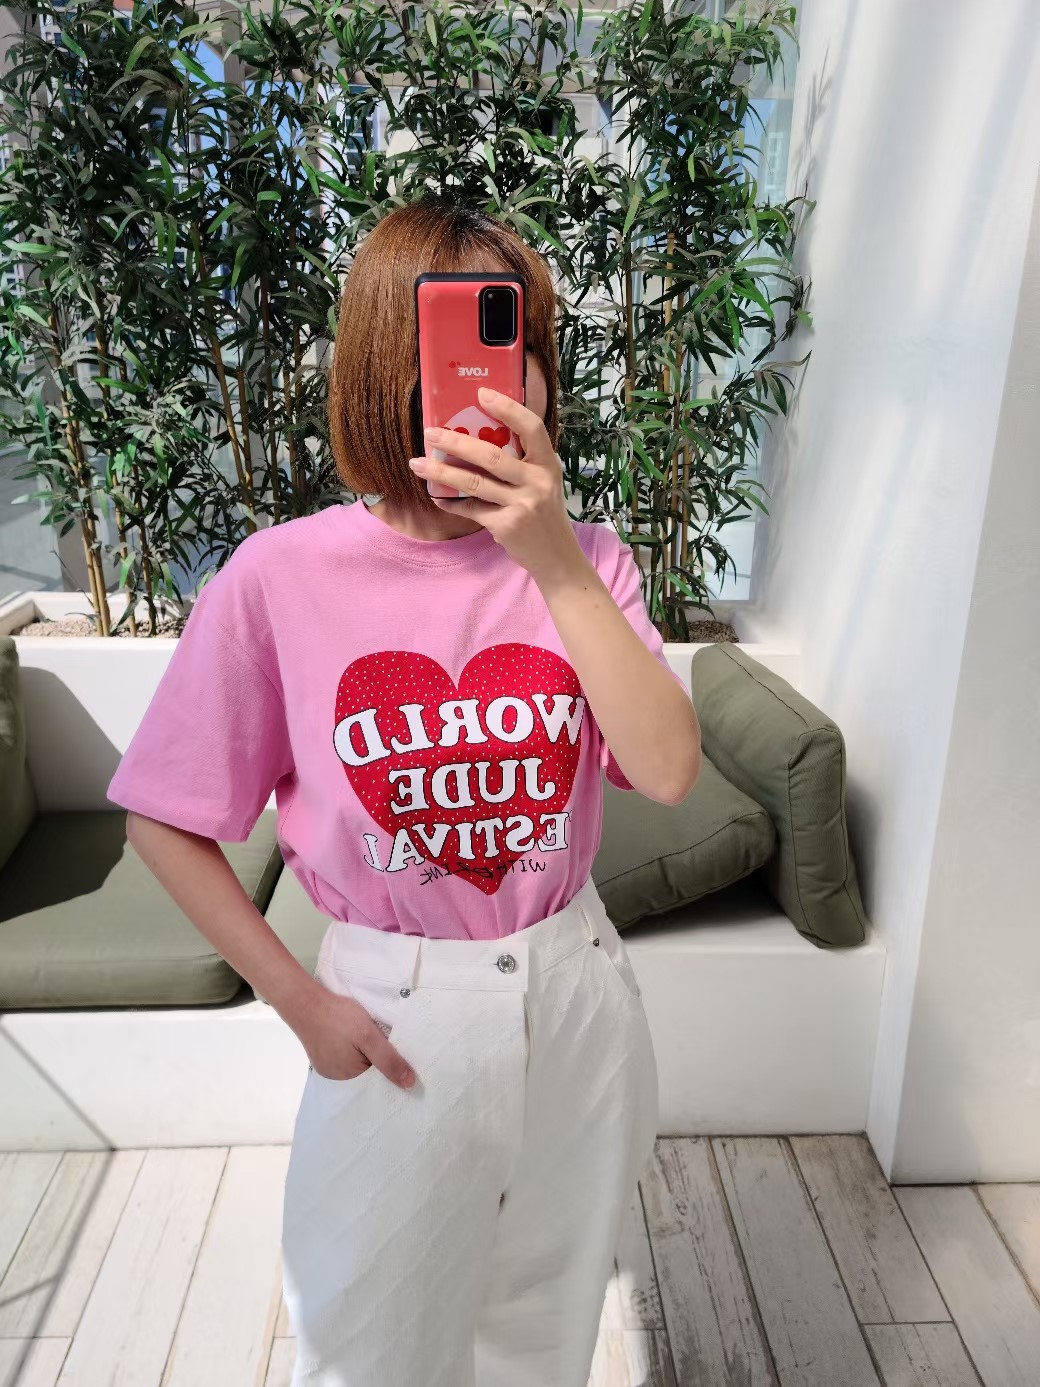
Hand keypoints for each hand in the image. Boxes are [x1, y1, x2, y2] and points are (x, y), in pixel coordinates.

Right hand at [301, 987, 416, 1089]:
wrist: (306, 1002)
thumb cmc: (338, 1018)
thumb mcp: (369, 1036)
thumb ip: (388, 1060)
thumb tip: (409, 1084)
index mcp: (349, 1079)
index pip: (378, 1083)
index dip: (393, 1073)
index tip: (407, 1064)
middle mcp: (337, 1079)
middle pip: (368, 1076)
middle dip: (380, 1064)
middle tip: (393, 1048)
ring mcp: (328, 1067)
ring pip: (357, 1066)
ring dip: (367, 1056)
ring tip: (375, 1041)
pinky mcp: (324, 1055)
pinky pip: (345, 1058)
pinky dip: (355, 1051)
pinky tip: (358, 1039)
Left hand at [409, 386, 584, 582]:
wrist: (556, 558)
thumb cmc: (544, 515)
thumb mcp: (543, 483)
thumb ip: (521, 463)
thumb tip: (476, 439)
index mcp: (548, 464)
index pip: (531, 427)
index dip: (507, 408)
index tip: (481, 394)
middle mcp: (538, 482)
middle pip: (491, 456)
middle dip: (456, 442)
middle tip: (431, 432)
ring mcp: (522, 504)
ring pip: (474, 483)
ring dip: (441, 472)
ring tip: (418, 463)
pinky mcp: (506, 525)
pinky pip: (471, 508)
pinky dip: (451, 502)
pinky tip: (437, 496)